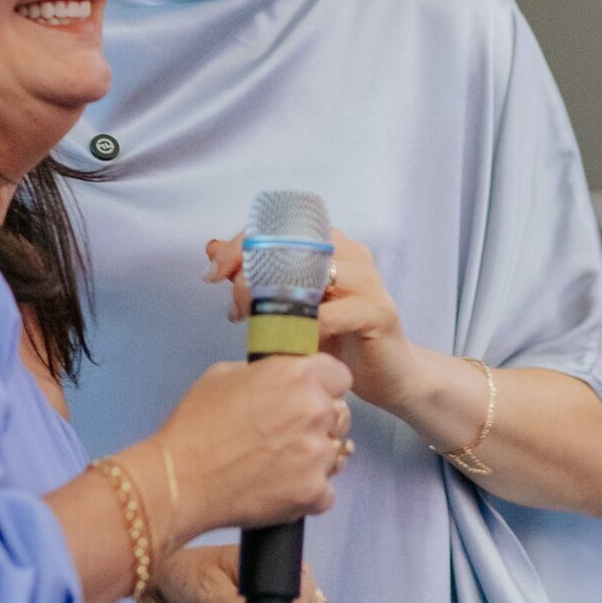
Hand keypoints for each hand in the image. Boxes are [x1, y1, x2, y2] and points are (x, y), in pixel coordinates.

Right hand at [157, 351, 351, 540]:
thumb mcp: (223, 375)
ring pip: (334, 453)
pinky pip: (325, 490)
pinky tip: (278, 486)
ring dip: (313, 456)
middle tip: (285, 433)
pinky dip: (306, 491)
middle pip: (339, 414)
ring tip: (278, 463)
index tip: (308, 395)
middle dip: (317, 421)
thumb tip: (276, 379)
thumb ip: (265, 373)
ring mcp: (318, 454)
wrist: (182, 478)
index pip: (339, 375)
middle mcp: (315, 411)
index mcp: (296, 375)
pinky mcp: (314, 492)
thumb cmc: (195, 425)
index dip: (323, 385)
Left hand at [205, 227, 423, 413]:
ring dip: (273, 299)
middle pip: (290, 244)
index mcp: (330, 244)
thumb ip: (255, 275)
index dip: (240, 245)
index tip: (213, 271)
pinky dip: (302, 327)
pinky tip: (287, 340)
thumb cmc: (338, 338)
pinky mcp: (379, 311)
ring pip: (309, 274)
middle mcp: (351, 253)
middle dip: (251, 270)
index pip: (277, 227)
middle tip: (234, 303)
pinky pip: (330, 314)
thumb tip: (212, 249)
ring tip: (253, 320)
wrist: (389, 375)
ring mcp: (368, 279)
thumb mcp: (290, 304)